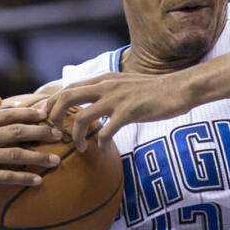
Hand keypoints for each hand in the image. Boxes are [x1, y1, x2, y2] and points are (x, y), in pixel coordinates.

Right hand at [0, 98, 62, 215]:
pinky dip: (22, 178)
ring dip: (37, 158)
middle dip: (39, 132)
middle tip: (59, 134)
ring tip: (56, 161)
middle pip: (14, 132)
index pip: (6, 114)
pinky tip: (38, 180)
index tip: (49, 114)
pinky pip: (3, 176)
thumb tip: (0, 98)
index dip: (29, 114)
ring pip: (12, 155)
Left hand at [46, 73, 192, 150]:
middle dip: (55, 116)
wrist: (181, 88)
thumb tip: (97, 101)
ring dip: (77, 135)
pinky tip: (104, 150)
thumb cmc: (157, 89)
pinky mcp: (129, 112)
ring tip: (80, 147)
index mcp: (105, 79)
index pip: (69, 87)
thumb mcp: (128, 83)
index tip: (47, 116)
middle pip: (67, 98)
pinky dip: (102, 143)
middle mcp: (107, 86)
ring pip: (83, 117)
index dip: (54, 102)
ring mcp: (117, 99)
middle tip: (55, 132)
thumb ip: (111, 89)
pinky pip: (107, 132)